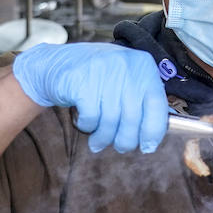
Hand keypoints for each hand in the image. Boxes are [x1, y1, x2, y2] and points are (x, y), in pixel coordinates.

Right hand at [12, 43, 167, 153]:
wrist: (54, 64)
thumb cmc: (96, 79)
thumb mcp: (124, 81)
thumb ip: (140, 102)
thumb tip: (152, 139)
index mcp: (143, 65)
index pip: (158, 104)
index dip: (154, 130)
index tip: (148, 146)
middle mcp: (126, 65)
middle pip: (133, 117)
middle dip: (126, 140)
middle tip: (120, 147)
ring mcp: (103, 71)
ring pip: (111, 120)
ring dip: (104, 138)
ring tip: (98, 142)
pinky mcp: (81, 82)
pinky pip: (91, 118)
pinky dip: (87, 126)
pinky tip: (84, 122)